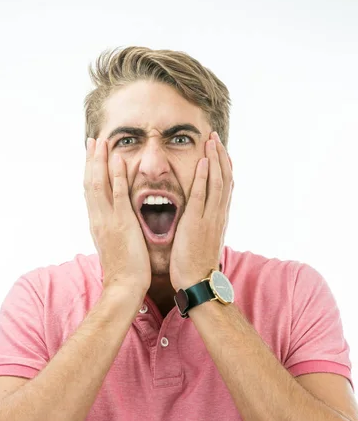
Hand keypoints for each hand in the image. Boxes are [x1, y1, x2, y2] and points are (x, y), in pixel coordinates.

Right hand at [84, 138, 150, 300]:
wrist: (124, 286)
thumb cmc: (124, 270)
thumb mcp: (114, 245)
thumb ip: (113, 229)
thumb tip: (114, 221)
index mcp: (97, 223)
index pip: (90, 192)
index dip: (91, 171)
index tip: (92, 155)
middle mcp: (98, 218)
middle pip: (90, 182)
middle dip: (92, 160)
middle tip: (93, 140)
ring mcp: (108, 220)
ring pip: (100, 184)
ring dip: (100, 161)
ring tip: (102, 142)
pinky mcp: (122, 223)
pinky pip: (118, 194)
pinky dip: (116, 176)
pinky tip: (118, 160)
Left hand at [169, 131, 233, 291]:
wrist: (197, 283)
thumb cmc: (195, 264)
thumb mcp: (202, 240)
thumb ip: (202, 225)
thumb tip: (199, 217)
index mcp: (218, 217)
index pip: (225, 186)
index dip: (223, 166)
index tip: (219, 150)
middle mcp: (218, 214)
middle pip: (224, 178)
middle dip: (220, 155)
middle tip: (214, 137)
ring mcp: (209, 217)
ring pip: (217, 181)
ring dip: (214, 159)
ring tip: (211, 140)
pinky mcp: (197, 221)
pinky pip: (202, 194)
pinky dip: (205, 176)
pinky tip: (204, 161)